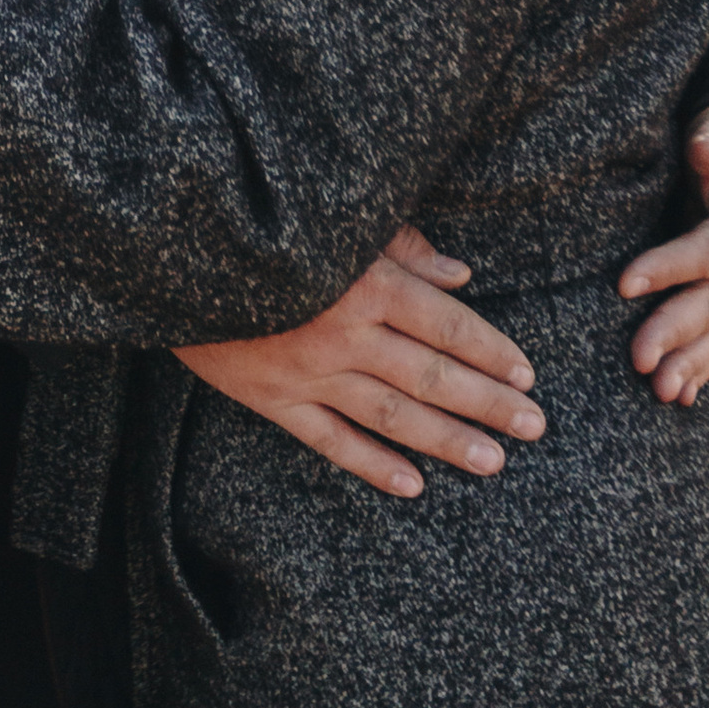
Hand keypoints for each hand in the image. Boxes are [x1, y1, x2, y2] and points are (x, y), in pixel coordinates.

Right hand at [176, 228, 544, 502]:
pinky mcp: (274, 400)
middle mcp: (343, 334)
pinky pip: (331, 442)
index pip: (445, 324)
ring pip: (392, 416)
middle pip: (431, 376)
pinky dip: (373, 465)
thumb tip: (462, 275)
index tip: (528, 374)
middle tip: (534, 426)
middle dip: (488, 403)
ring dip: (446, 441)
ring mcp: (308, 374)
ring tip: (493, 462)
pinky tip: (413, 485)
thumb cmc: (267, 229)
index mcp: (365, 283)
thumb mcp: (339, 222)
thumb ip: (403, 247)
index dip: (490, 350)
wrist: (173, 258)